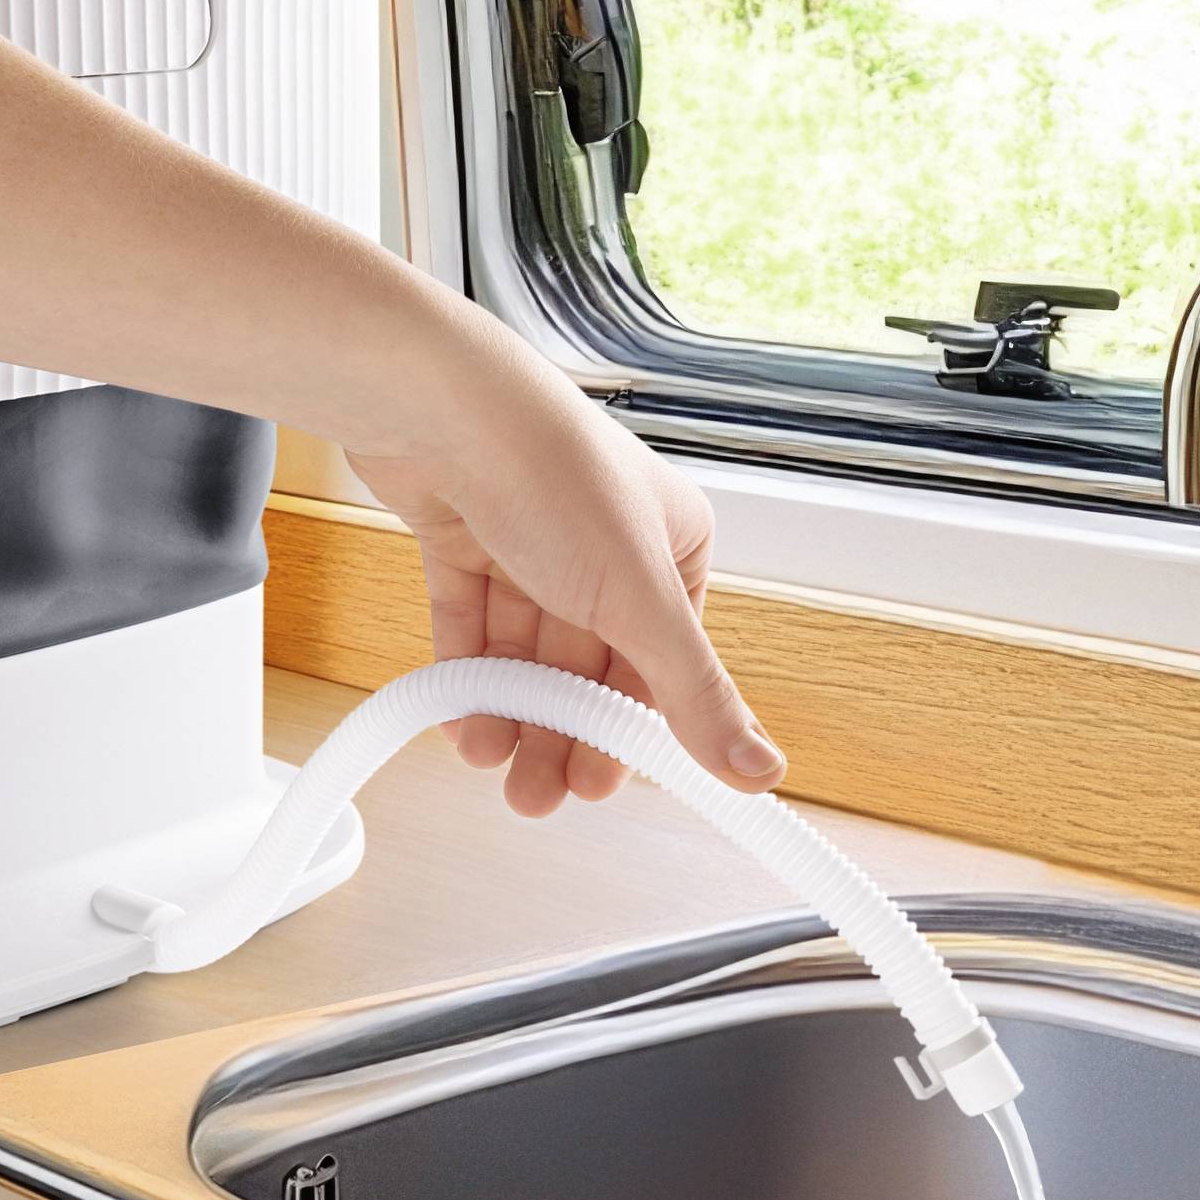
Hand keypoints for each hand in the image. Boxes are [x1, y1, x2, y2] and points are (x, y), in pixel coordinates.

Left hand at [352, 377, 782, 817]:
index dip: (633, 726)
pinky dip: (468, 674)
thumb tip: (759, 770)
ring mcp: (533, 537)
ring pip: (527, 651)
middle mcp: (606, 540)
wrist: (441, 405)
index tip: (611, 782)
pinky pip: (472, 624)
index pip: (663, 659)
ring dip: (513, 714)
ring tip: (495, 766)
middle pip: (590, 662)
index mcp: (672, 543)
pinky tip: (463, 722)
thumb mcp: (642, 603)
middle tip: (542, 794)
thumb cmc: (553, 472)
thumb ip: (694, 694)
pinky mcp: (465, 534)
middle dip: (564, 732)